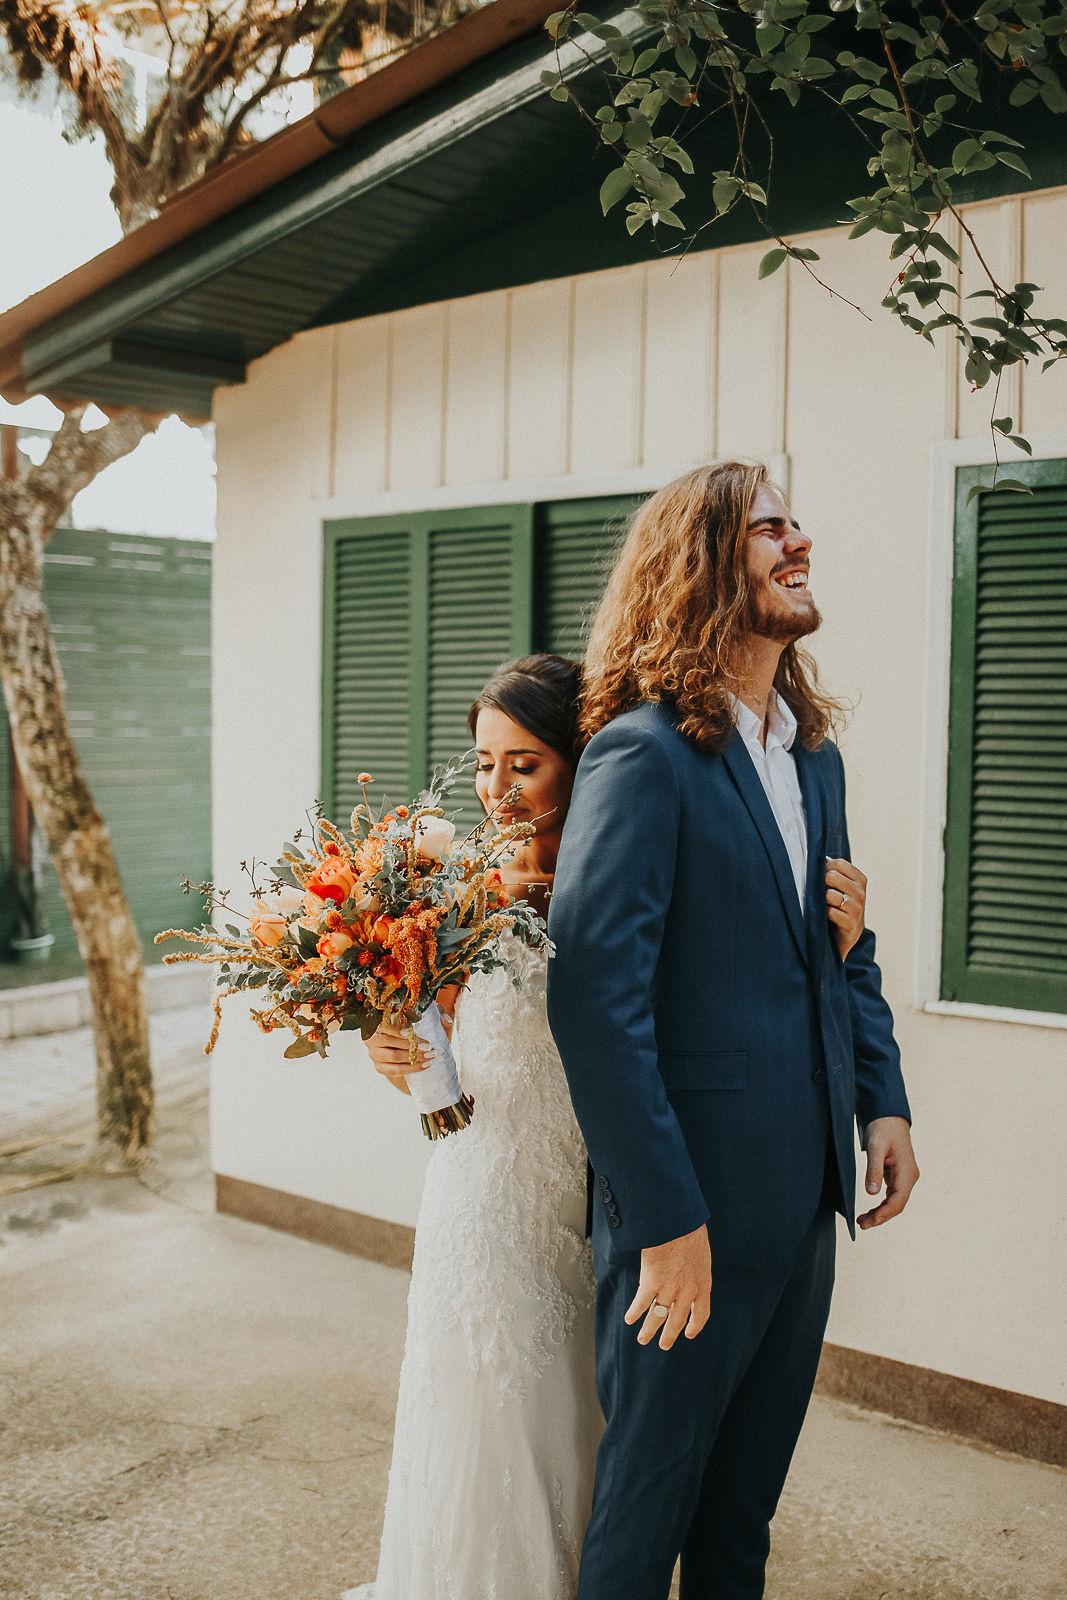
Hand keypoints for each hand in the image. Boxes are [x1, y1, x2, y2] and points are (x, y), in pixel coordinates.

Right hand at [366, 1018, 430, 1095]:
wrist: (404, 1041)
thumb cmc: (414, 1024)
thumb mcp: (424, 1015)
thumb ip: (436, 1013)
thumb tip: (446, 1022)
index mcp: (377, 1021)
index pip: (385, 1025)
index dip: (399, 1030)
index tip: (415, 1034)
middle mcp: (372, 1037)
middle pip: (389, 1042)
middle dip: (411, 1046)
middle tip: (430, 1049)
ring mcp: (374, 1053)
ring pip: (391, 1057)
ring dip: (412, 1059)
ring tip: (430, 1058)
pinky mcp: (379, 1066)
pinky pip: (393, 1070)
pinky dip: (409, 1069)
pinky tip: (423, 1066)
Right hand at [623, 1224, 711, 1349]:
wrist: (677, 1223)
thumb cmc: (690, 1230)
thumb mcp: (701, 1254)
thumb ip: (695, 1268)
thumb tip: (690, 1270)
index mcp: (703, 1284)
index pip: (701, 1314)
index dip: (694, 1326)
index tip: (688, 1333)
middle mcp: (687, 1292)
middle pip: (677, 1320)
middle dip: (669, 1335)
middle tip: (664, 1345)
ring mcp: (669, 1289)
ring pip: (658, 1317)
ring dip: (649, 1330)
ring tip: (643, 1340)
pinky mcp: (651, 1283)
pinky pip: (641, 1303)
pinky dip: (634, 1313)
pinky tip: (629, 1319)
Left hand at [825, 857, 866, 959]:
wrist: (846, 935)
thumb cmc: (838, 905)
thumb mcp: (840, 886)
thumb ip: (831, 870)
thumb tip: (817, 855)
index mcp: (860, 879)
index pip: (838, 863)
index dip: (824, 868)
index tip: (821, 876)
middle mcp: (861, 892)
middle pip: (832, 876)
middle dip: (821, 883)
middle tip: (820, 892)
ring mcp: (858, 909)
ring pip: (830, 895)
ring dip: (821, 900)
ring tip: (823, 905)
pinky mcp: (851, 924)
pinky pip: (830, 912)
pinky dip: (823, 914)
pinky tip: (825, 917)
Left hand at [858, 1117, 919, 1229]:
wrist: (888, 1114)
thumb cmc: (883, 1128)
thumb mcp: (875, 1147)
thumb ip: (874, 1169)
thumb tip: (871, 1193)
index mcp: (907, 1172)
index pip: (898, 1201)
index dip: (884, 1214)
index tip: (869, 1222)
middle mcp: (909, 1176)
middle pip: (897, 1205)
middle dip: (880, 1217)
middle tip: (862, 1224)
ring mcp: (905, 1176)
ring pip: (895, 1201)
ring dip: (881, 1212)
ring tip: (863, 1220)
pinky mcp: (898, 1174)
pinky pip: (892, 1194)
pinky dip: (882, 1203)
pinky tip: (871, 1209)